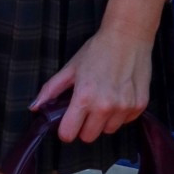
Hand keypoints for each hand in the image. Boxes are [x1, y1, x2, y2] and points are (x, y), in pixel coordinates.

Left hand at [32, 26, 151, 143]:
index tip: (69, 120)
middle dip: (85, 126)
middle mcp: (105, 106)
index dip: (66, 128)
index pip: (69, 134)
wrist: (128, 35)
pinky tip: (119, 95)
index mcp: (84, 97)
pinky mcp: (139, 106)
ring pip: (108, 131)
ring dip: (104, 121)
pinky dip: (121, 113)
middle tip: (87, 108)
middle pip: (88, 137)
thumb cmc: (98, 50)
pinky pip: (125, 122)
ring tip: (105, 98)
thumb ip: (51, 89)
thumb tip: (34, 107)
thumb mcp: (71, 67)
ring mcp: (124, 107)